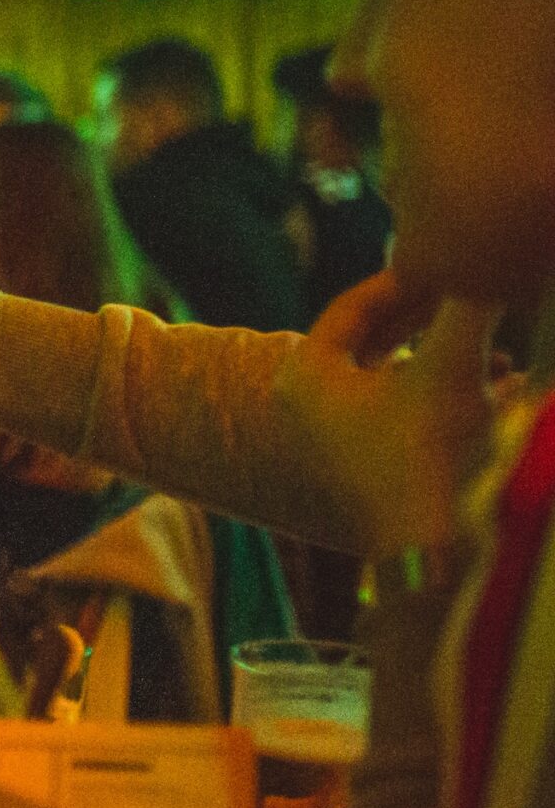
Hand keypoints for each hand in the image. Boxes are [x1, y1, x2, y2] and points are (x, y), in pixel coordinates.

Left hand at [274, 269, 502, 553]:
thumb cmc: (432, 456)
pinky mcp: (366, 458)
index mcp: (305, 373)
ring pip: (397, 370)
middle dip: (434, 317)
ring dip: (450, 353)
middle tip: (476, 295)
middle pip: (374, 336)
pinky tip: (503, 384)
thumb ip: (467, 307)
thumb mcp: (452, 369)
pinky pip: (407, 404)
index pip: (353, 305)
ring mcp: (334, 432)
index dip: (407, 280)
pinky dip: (450, 388)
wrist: (437, 553)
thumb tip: (486, 255)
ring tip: (500, 352)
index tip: (454, 264)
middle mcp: (308, 400)